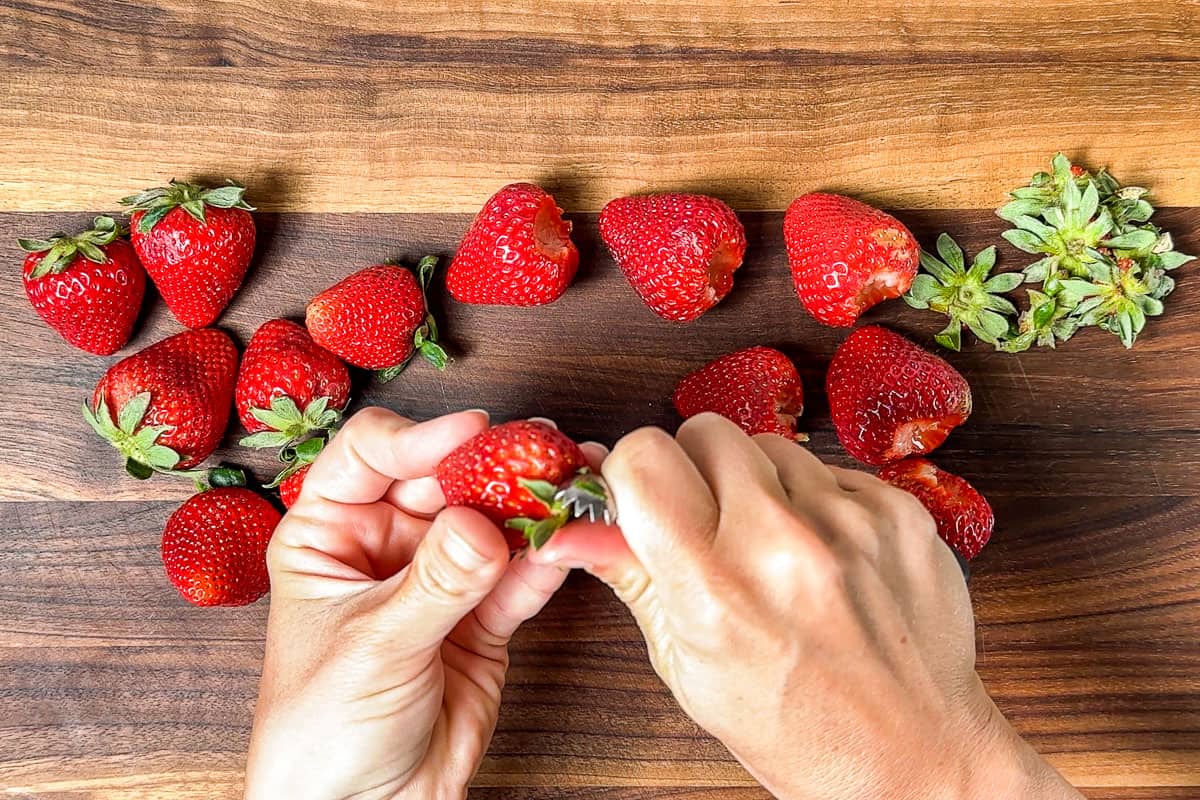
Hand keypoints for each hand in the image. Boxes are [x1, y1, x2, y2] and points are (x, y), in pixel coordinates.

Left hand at [245, 408, 583, 799]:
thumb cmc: (322, 731)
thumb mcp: (372, 648)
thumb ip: (433, 585)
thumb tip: (482, 525)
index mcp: (329, 534)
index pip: (371, 457)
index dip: (421, 438)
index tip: (471, 434)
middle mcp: (385, 545)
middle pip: (446, 480)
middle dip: (495, 467)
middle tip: (544, 453)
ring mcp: (438, 579)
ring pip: (492, 523)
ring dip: (534, 505)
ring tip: (576, 482)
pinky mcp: (483, 619)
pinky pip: (520, 578)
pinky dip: (549, 561)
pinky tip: (575, 541)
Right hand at [532, 413, 1083, 799]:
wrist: (913, 752)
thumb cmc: (795, 727)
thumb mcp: (688, 669)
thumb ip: (632, 579)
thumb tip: (571, 529)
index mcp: (714, 590)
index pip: (644, 458)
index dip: (634, 472)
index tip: (644, 496)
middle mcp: (782, 544)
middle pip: (706, 430)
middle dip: (696, 468)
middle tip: (711, 521)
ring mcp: (849, 522)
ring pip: (770, 443)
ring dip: (761, 483)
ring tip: (776, 549)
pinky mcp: (900, 511)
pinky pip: (831, 468)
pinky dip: (818, 501)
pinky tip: (826, 556)